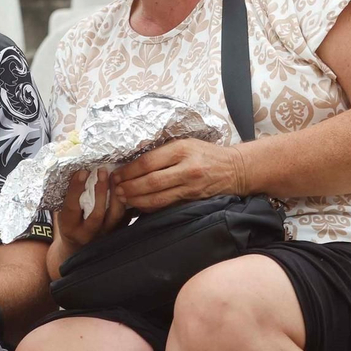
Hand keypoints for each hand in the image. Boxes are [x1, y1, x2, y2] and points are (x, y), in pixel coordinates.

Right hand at [53, 166, 128, 252]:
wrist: (79, 244)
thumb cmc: (70, 220)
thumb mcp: (63, 210)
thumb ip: (70, 196)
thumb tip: (80, 170)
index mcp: (69, 227)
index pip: (72, 207)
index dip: (77, 189)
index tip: (82, 172)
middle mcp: (88, 235)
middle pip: (96, 214)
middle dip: (100, 191)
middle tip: (101, 171)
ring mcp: (105, 235)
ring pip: (115, 215)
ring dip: (115, 193)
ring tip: (115, 176)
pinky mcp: (118, 232)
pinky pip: (126, 215)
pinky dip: (126, 200)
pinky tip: (124, 185)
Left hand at [111, 139, 249, 211]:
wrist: (235, 168)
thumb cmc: (207, 153)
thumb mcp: (186, 143)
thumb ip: (163, 151)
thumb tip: (134, 160)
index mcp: (181, 149)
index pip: (148, 162)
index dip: (129, 170)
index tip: (116, 174)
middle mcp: (186, 168)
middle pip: (150, 181)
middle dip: (129, 187)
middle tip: (115, 190)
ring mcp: (191, 186)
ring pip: (158, 197)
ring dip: (137, 200)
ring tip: (123, 199)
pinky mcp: (194, 199)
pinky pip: (167, 205)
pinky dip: (151, 207)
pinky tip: (139, 206)